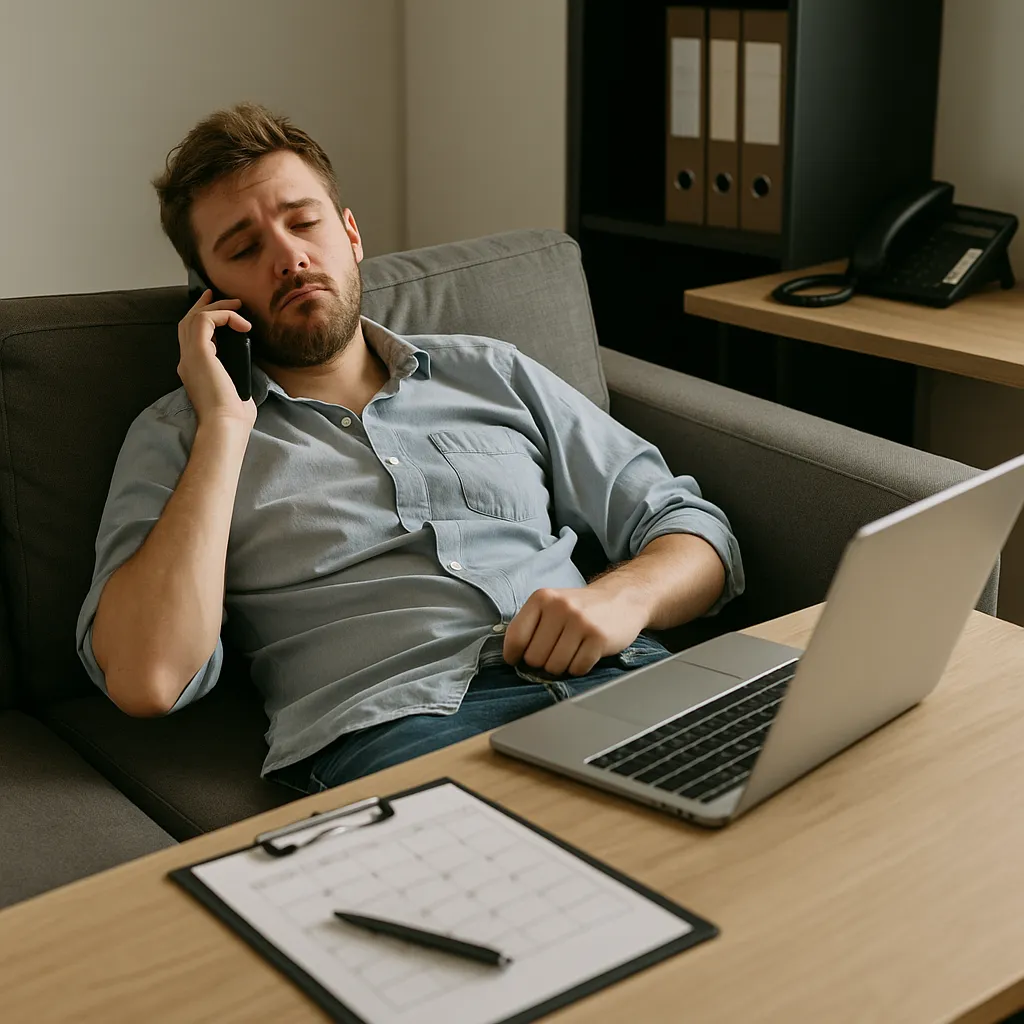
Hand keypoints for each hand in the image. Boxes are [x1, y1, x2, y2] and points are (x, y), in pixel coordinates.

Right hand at [177, 288, 255, 427]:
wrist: (225, 424)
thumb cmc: (234, 415)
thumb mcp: (235, 388)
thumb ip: (234, 373)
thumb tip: (245, 364)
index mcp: (193, 371)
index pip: (192, 338)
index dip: (202, 320)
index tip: (218, 310)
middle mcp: (187, 361)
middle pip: (187, 323)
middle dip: (203, 306)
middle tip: (217, 295)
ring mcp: (189, 356)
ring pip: (195, 318)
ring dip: (218, 308)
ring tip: (238, 307)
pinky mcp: (199, 352)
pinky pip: (206, 320)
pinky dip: (224, 316)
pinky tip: (242, 324)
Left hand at [502, 585, 649, 677]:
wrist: (623, 599)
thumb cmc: (581, 609)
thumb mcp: (552, 605)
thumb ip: (531, 625)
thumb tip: (512, 657)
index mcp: (542, 598)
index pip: (516, 637)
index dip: (514, 655)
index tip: (518, 660)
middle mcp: (560, 607)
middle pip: (534, 657)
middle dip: (543, 662)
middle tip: (556, 651)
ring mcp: (581, 622)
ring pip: (555, 666)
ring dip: (562, 666)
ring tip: (572, 651)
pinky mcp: (599, 637)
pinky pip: (577, 669)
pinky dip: (580, 667)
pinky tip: (586, 653)